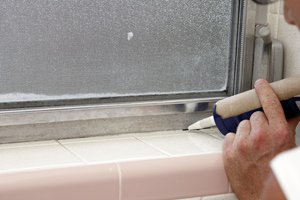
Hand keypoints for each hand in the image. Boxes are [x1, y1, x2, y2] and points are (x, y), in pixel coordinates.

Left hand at [222, 79, 299, 199]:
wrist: (265, 196)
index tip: (260, 84)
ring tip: (253, 146)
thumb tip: (290, 115)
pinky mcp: (229, 152)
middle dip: (259, 123)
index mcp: (278, 134)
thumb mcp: (289, 148)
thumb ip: (288, 129)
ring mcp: (242, 144)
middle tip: (263, 136)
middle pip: (255, 116)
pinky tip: (242, 151)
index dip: (264, 91)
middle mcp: (259, 137)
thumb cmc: (278, 174)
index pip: (269, 103)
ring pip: (241, 125)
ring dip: (247, 132)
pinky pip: (230, 136)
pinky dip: (235, 141)